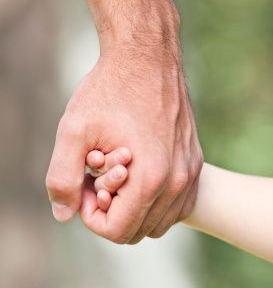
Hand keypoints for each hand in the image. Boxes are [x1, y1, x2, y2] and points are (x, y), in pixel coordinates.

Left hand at [46, 46, 202, 243]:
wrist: (147, 56)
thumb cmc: (109, 90)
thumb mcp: (73, 130)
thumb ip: (62, 178)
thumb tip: (64, 215)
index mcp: (151, 179)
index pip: (117, 231)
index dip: (91, 216)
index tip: (84, 185)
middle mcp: (177, 182)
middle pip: (138, 231)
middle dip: (111, 213)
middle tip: (96, 179)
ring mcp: (190, 173)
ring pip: (158, 223)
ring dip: (132, 209)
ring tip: (117, 175)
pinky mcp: (195, 164)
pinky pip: (176, 206)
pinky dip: (153, 203)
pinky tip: (136, 175)